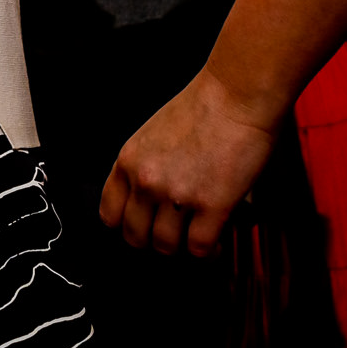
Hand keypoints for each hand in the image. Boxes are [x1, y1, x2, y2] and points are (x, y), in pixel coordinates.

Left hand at [99, 70, 279, 256]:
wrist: (236, 95)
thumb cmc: (202, 107)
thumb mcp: (154, 135)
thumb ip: (147, 168)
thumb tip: (152, 203)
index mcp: (128, 161)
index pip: (110, 215)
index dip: (127, 226)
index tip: (142, 227)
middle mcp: (146, 181)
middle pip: (135, 237)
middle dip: (153, 242)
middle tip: (172, 237)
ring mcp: (177, 195)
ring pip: (167, 247)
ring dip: (182, 248)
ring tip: (195, 239)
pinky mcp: (212, 206)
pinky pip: (199, 248)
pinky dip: (207, 252)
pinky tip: (215, 244)